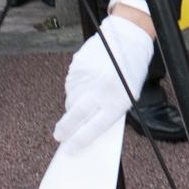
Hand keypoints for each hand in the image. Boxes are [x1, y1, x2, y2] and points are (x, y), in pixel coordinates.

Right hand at [52, 14, 153, 151]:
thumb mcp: (127, 97)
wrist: (127, 39)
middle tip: (58, 135)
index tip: (70, 149)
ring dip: (75, 104)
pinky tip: (88, 81)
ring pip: (71, 100)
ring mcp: (86, 78)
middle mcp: (100, 90)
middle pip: (75, 116)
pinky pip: (71, 85)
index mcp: (116, 101)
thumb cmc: (130, 71)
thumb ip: (108, 112)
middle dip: (64, 129)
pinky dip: (76, 88)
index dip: (79, 141)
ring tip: (88, 95)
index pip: (93, 128)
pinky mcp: (77, 67)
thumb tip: (87, 129)